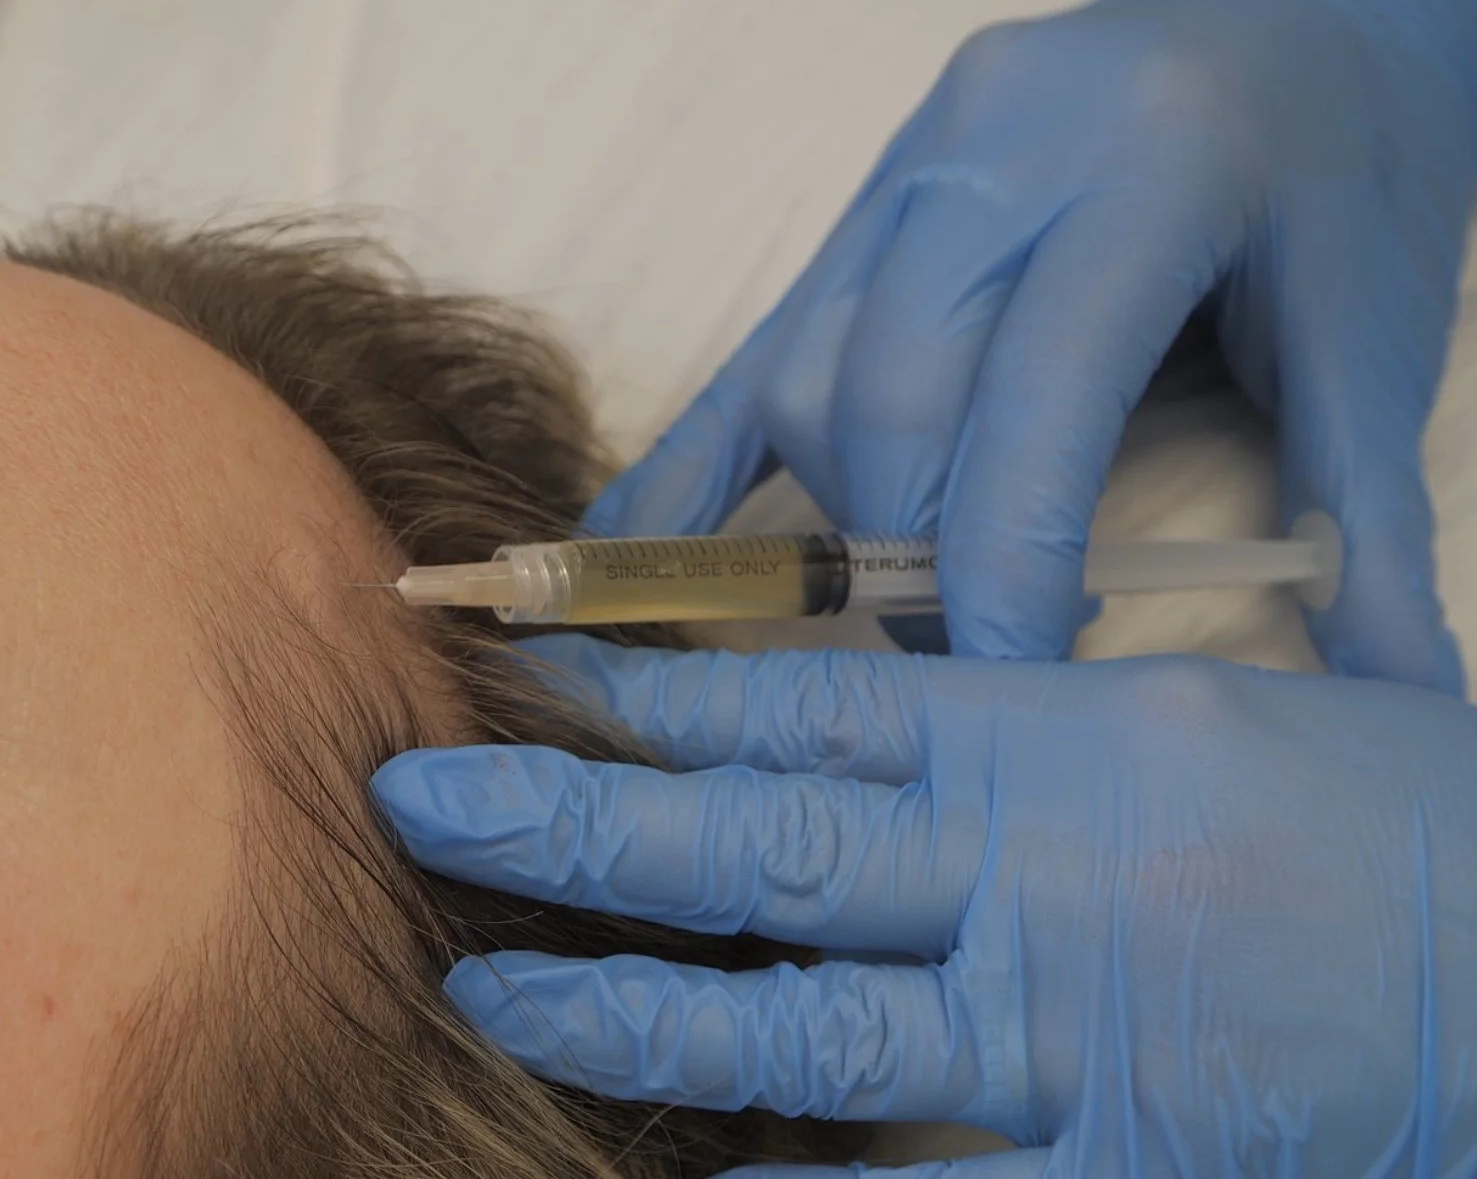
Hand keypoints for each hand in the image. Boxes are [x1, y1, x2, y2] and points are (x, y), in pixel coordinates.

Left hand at [373, 642, 1476, 1175]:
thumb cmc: (1393, 824)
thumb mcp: (1205, 714)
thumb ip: (1013, 721)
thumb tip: (837, 712)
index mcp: (1055, 736)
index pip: (800, 695)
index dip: (638, 687)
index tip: (511, 673)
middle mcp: (1041, 873)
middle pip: (763, 839)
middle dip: (577, 825)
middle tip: (421, 802)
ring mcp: (1075, 1029)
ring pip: (811, 1022)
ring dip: (636, 1008)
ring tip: (493, 988)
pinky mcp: (1130, 1164)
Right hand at [595, 0, 1476, 690]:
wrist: (1290, 11)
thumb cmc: (1343, 171)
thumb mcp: (1375, 331)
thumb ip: (1363, 525)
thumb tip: (1398, 711)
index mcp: (1154, 152)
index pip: (1039, 385)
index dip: (1008, 557)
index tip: (1019, 678)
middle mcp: (1001, 140)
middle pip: (896, 391)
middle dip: (918, 559)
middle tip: (984, 660)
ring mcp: (908, 163)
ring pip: (815, 377)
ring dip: (849, 520)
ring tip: (924, 599)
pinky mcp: (856, 203)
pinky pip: (755, 352)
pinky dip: (696, 467)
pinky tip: (630, 557)